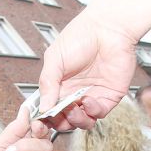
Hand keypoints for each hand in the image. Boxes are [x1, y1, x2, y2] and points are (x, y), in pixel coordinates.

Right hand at [36, 7, 137, 130]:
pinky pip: (99, 113)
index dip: (46, 117)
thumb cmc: (81, 36)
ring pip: (83, 121)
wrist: (107, 28)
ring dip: (76, 120)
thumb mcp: (55, 59)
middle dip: (60, 121)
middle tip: (58, 114)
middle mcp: (76, 92)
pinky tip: (88, 99)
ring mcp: (92, 95)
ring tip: (72, 109)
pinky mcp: (109, 96)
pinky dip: (92, 111)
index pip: (50, 108)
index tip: (41, 120)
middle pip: (65, 119)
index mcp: (60, 84)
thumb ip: (47, 84)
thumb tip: (43, 107)